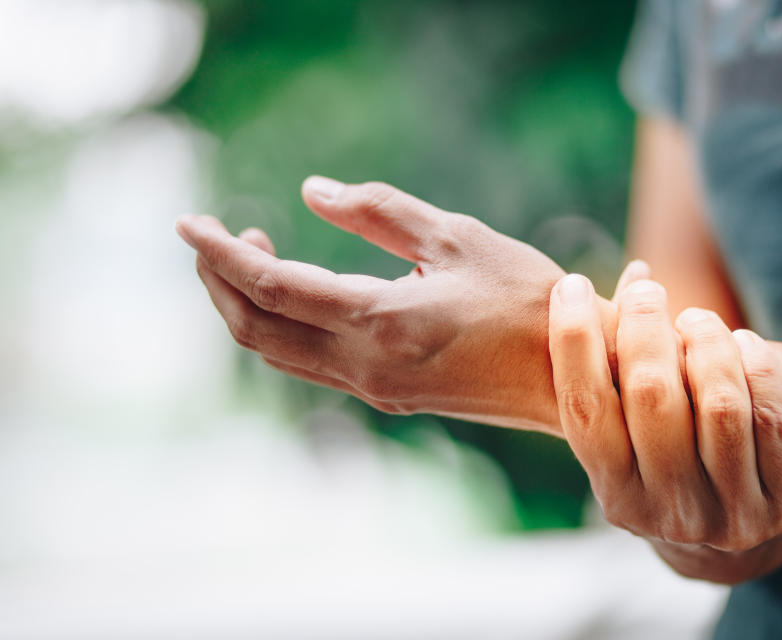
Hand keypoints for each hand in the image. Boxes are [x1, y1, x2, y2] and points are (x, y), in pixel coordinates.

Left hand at [176, 177, 617, 432]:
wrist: (573, 376)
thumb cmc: (528, 299)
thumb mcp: (458, 238)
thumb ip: (379, 213)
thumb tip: (311, 192)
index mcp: (380, 320)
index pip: (270, 286)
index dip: (220, 253)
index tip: (187, 223)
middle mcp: (365, 365)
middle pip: (255, 330)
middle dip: (218, 283)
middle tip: (212, 237)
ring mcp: (374, 389)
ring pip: (277, 354)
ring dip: (247, 308)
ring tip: (250, 255)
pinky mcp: (388, 397)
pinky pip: (310, 365)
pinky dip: (282, 328)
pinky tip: (297, 294)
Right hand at [547, 270, 781, 583]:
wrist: (737, 535)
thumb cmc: (670, 462)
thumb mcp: (630, 435)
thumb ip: (616, 369)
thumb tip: (636, 273)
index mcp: (617, 496)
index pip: (584, 407)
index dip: (573, 338)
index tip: (569, 285)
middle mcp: (670, 514)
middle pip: (652, 396)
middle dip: (644, 326)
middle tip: (646, 292)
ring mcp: (734, 516)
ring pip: (720, 403)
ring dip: (706, 340)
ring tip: (696, 319)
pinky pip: (774, 414)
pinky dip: (757, 364)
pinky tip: (741, 345)